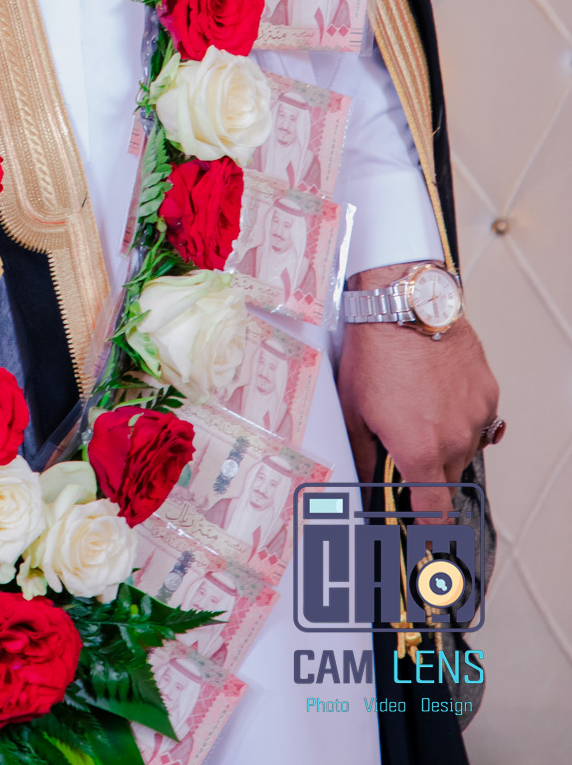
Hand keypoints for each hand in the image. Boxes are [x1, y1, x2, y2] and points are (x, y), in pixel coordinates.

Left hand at [337, 263, 499, 520]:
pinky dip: (461, 414)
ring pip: (465, 447)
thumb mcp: (353, 409)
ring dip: (446, 440)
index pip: (434, 511)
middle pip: (448, 479)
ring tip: (420, 407)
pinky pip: (478, 418)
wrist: (403, 304)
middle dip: (430, 472)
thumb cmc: (374, 351)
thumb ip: (364, 455)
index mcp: (419, 451)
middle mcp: (454, 439)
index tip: (429, 538)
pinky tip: (438, 392)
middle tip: (409, 445)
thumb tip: (366, 481)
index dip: (430, 529)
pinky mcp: (487, 391)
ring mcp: (476, 415)